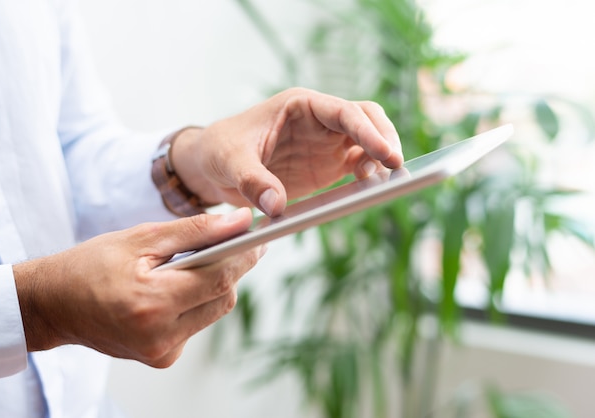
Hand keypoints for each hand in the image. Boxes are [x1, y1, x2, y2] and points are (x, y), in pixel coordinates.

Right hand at [13, 208, 263, 367]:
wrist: (53, 305)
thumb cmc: (90, 265)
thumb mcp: (142, 238)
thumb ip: (196, 231)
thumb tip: (241, 223)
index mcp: (152, 303)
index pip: (219, 278)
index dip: (244, 255)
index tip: (259, 236)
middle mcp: (161, 336)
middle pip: (223, 298)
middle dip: (232, 268)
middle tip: (234, 243)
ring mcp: (161, 352)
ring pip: (213, 312)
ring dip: (214, 285)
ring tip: (198, 262)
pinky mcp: (161, 358)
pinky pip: (195, 325)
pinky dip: (196, 302)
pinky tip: (177, 287)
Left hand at [171, 87, 402, 216]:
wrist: (213, 165)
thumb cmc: (220, 149)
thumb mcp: (229, 161)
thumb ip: (252, 180)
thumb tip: (276, 206)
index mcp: (299, 106)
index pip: (343, 111)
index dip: (367, 130)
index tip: (385, 152)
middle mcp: (318, 122)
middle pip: (366, 119)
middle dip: (385, 138)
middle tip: (395, 166)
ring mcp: (325, 144)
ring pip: (368, 142)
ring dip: (381, 159)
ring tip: (382, 182)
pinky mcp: (327, 167)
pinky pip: (358, 167)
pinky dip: (370, 177)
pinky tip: (369, 190)